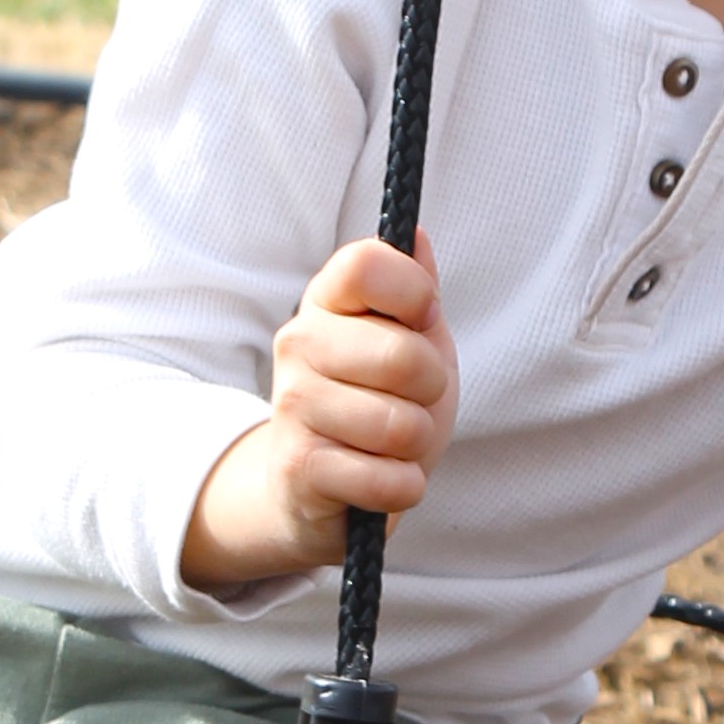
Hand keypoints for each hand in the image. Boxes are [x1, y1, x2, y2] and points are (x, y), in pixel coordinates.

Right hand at [181, 233, 457, 591]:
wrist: (315, 488)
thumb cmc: (373, 403)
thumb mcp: (406, 340)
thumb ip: (414, 291)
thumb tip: (417, 236)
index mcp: (326, 300)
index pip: (366, 265)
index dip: (414, 293)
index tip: (421, 320)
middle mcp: (298, 342)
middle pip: (404, 357)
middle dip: (430, 390)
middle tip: (410, 399)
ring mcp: (292, 405)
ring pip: (401, 426)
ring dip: (415, 444)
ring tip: (389, 443)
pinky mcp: (298, 468)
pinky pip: (388, 481)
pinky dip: (403, 487)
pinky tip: (378, 478)